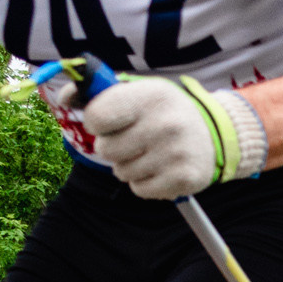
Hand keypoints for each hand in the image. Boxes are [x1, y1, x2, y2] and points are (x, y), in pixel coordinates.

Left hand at [77, 73, 266, 199]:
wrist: (217, 133)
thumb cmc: (164, 111)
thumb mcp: (137, 91)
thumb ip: (98, 93)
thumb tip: (64, 97)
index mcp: (150, 95)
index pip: (97, 117)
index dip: (98, 122)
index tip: (111, 121)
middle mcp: (165, 124)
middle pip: (106, 150)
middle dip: (114, 147)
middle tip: (136, 139)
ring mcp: (176, 153)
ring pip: (122, 172)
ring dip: (130, 166)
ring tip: (152, 153)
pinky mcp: (184, 179)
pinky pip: (140, 190)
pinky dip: (145, 183)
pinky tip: (162, 167)